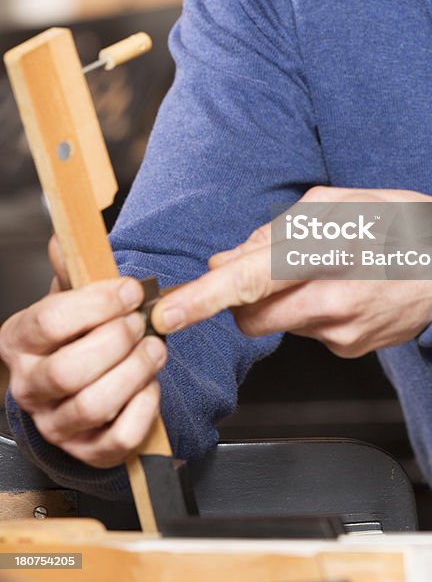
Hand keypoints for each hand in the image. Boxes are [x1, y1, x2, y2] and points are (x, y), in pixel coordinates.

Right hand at [0, 239, 166, 468]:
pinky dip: (144, 409)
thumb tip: (64, 237)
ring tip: (154, 347)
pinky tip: (150, 384)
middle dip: (116, 341)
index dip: (97, 304)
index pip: (49, 323)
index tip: (130, 290)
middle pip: (68, 370)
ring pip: (93, 406)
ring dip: (134, 371)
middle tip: (142, 323)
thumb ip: (72, 269)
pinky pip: (118, 438)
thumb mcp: (70, 296)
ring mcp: (56, 425)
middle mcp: (29, 387)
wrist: (81, 381)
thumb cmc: (76, 334)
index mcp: (19, 341)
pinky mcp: (88, 452)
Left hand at [151, 187, 431, 356]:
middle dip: (242, 296)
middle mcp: (334, 301)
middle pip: (252, 315)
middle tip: (269, 264)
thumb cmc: (404, 224)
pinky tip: (345, 286)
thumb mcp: (343, 202)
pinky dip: (310, 307)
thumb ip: (279, 230)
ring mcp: (343, 333)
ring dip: (282, 297)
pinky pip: (307, 330)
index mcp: (332, 255)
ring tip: (325, 267)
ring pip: (277, 322)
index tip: (168, 313)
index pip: (253, 281)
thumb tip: (229, 259)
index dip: (205, 298)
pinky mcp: (350, 349)